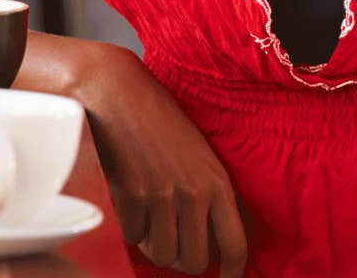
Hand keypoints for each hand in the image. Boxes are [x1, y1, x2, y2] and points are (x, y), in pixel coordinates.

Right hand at [76, 46, 246, 276]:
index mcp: (219, 183)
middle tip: (175, 244)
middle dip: (183, 260)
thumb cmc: (162, 123)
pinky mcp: (131, 197)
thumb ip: (209, 193)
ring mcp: (162, 196)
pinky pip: (133, 238)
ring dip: (154, 246)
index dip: (232, 272)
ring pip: (162, 255)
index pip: (235, 244)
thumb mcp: (201, 155)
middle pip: (193, 261)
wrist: (121, 96)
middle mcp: (194, 193)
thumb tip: (213, 236)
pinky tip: (132, 204)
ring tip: (152, 221)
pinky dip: (131, 229)